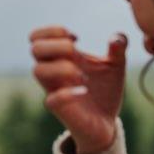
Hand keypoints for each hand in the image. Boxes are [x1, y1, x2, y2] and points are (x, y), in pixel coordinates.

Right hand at [30, 26, 127, 153]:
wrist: (106, 122)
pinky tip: (84, 91)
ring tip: (82, 76)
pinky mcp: (59, 109)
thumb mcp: (115, 66)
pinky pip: (51, 99)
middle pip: (35, 49)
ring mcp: (54, 90)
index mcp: (61, 58)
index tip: (76, 38)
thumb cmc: (104, 92)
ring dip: (61, 67)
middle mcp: (53, 72)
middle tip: (76, 52)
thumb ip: (117, 49)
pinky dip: (68, 93)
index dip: (53, 31)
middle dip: (57, 45)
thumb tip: (116, 38)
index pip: (38, 37)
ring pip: (37, 70)